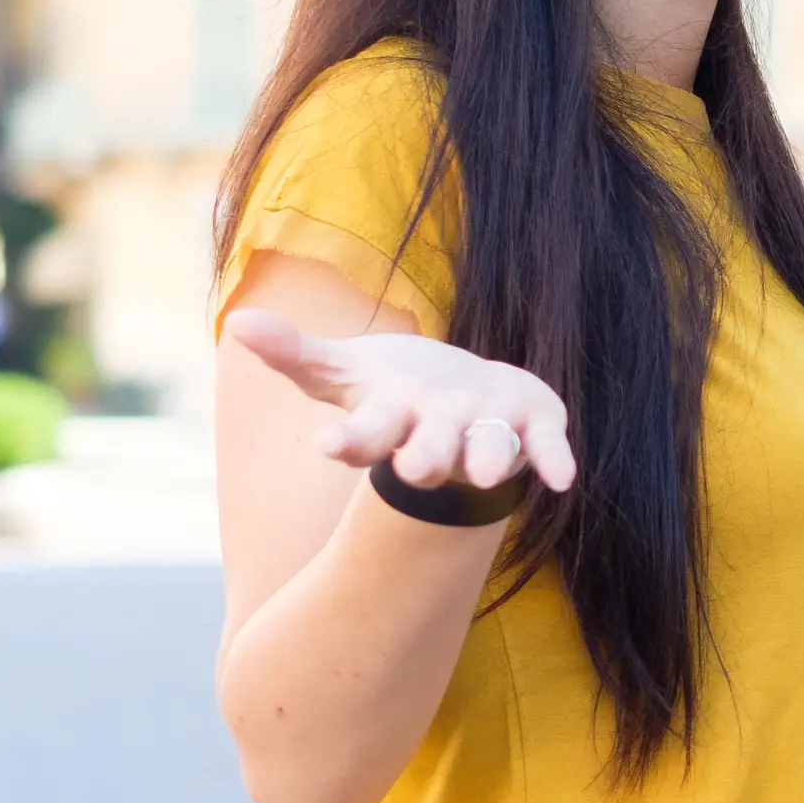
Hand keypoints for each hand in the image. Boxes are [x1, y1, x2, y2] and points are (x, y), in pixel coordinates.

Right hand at [224, 309, 579, 493]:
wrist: (463, 405)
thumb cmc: (395, 394)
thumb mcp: (344, 369)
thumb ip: (296, 352)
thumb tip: (238, 321)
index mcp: (392, 422)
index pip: (365, 436)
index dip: (351, 441)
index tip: (329, 448)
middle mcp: (439, 436)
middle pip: (427, 454)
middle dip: (424, 460)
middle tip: (418, 470)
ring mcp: (486, 433)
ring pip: (487, 452)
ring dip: (487, 458)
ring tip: (485, 472)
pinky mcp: (531, 425)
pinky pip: (545, 445)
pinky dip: (554, 460)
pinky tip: (565, 480)